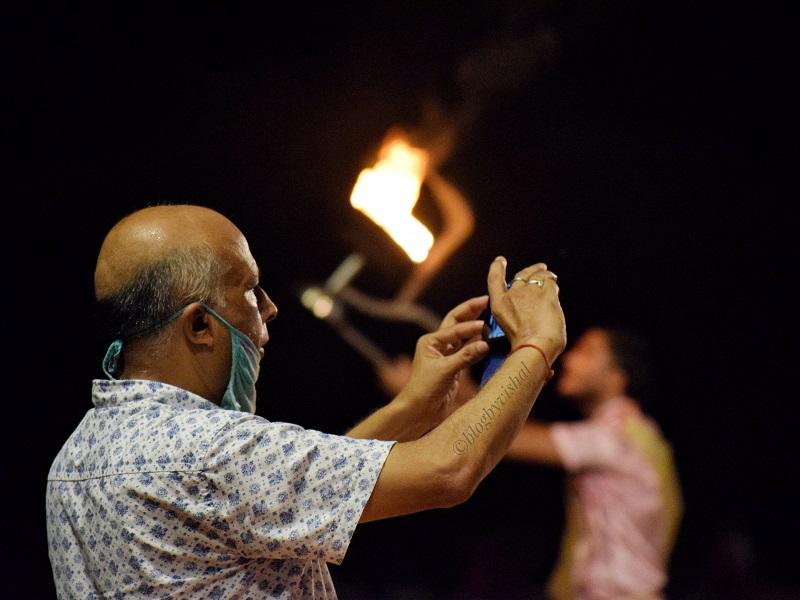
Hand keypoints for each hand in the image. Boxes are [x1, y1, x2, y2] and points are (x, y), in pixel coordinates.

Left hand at [391, 295, 488, 427]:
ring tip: (492, 315)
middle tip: (487, 301)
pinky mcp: (455, 366)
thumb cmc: (424, 389)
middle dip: (471, 311)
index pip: (454, 329)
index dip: (470, 326)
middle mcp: (438, 345)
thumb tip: (486, 344)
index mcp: (431, 341)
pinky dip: (478, 345)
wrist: (419, 411)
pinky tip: (490, 339)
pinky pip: (469, 351)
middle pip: (457, 322)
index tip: (485, 324)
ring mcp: (447, 355)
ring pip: (464, 336)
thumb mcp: (445, 371)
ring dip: (477, 326)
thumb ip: (466, 357)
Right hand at [486, 257, 565, 364]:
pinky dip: (553, 283)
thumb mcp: (511, 330)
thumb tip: (535, 314)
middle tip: (540, 267)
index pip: (495, 279)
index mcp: (499, 305)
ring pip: (539, 275)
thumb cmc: (525, 346)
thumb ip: (519, 317)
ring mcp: (529, 292)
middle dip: (531, 270)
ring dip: (545, 274)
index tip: (500, 261)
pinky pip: (551, 282)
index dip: (497, 268)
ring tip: (551, 276)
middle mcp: (513, 295)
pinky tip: (555, 285)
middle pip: (522, 275)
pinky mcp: (546, 294)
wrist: (535, 347)